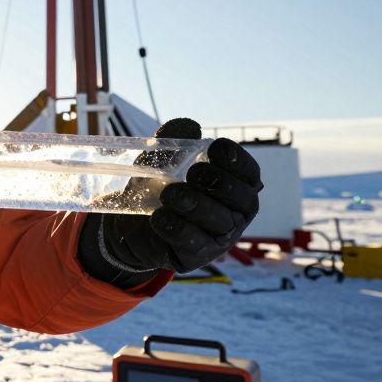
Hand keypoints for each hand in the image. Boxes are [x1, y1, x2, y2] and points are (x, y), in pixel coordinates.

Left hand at [101, 118, 262, 273]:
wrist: (131, 225)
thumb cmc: (159, 187)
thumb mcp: (163, 161)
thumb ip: (176, 141)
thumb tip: (189, 126)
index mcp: (236, 186)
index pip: (249, 173)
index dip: (238, 160)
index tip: (216, 148)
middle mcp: (237, 213)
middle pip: (242, 199)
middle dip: (220, 184)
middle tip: (194, 173)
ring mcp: (221, 237)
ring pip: (219, 221)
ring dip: (196, 206)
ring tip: (170, 194)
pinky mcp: (198, 255)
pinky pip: (193, 242)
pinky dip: (177, 228)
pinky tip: (160, 217)